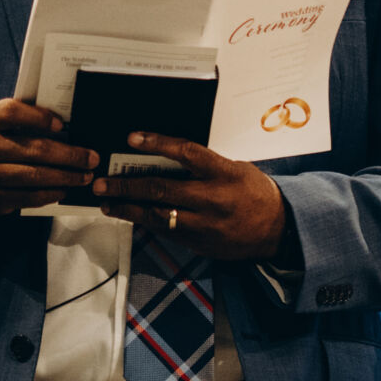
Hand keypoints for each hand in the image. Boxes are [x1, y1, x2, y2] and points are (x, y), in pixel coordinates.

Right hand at [0, 97, 98, 215]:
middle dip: (71, 155)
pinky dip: (50, 194)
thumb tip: (59, 125)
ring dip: (66, 177)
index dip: (39, 117)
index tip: (61, 124)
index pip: (12, 112)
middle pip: (35, 148)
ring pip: (35, 176)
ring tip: (84, 176)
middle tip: (92, 158)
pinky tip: (62, 190)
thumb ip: (15, 120)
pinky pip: (27, 197)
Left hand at [93, 134, 287, 261]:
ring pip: (157, 215)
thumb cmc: (255, 193)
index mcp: (224, 173)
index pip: (186, 153)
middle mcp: (213, 199)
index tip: (131, 138)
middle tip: (101, 183)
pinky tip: (129, 216)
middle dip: (126, 186)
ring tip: (106, 203)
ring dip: (127, 209)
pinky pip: (165, 231)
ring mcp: (205, 224)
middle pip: (161, 189)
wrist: (279, 229)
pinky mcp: (200, 242)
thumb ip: (204, 165)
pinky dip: (144, 222)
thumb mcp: (236, 169)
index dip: (157, 144)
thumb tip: (164, 156)